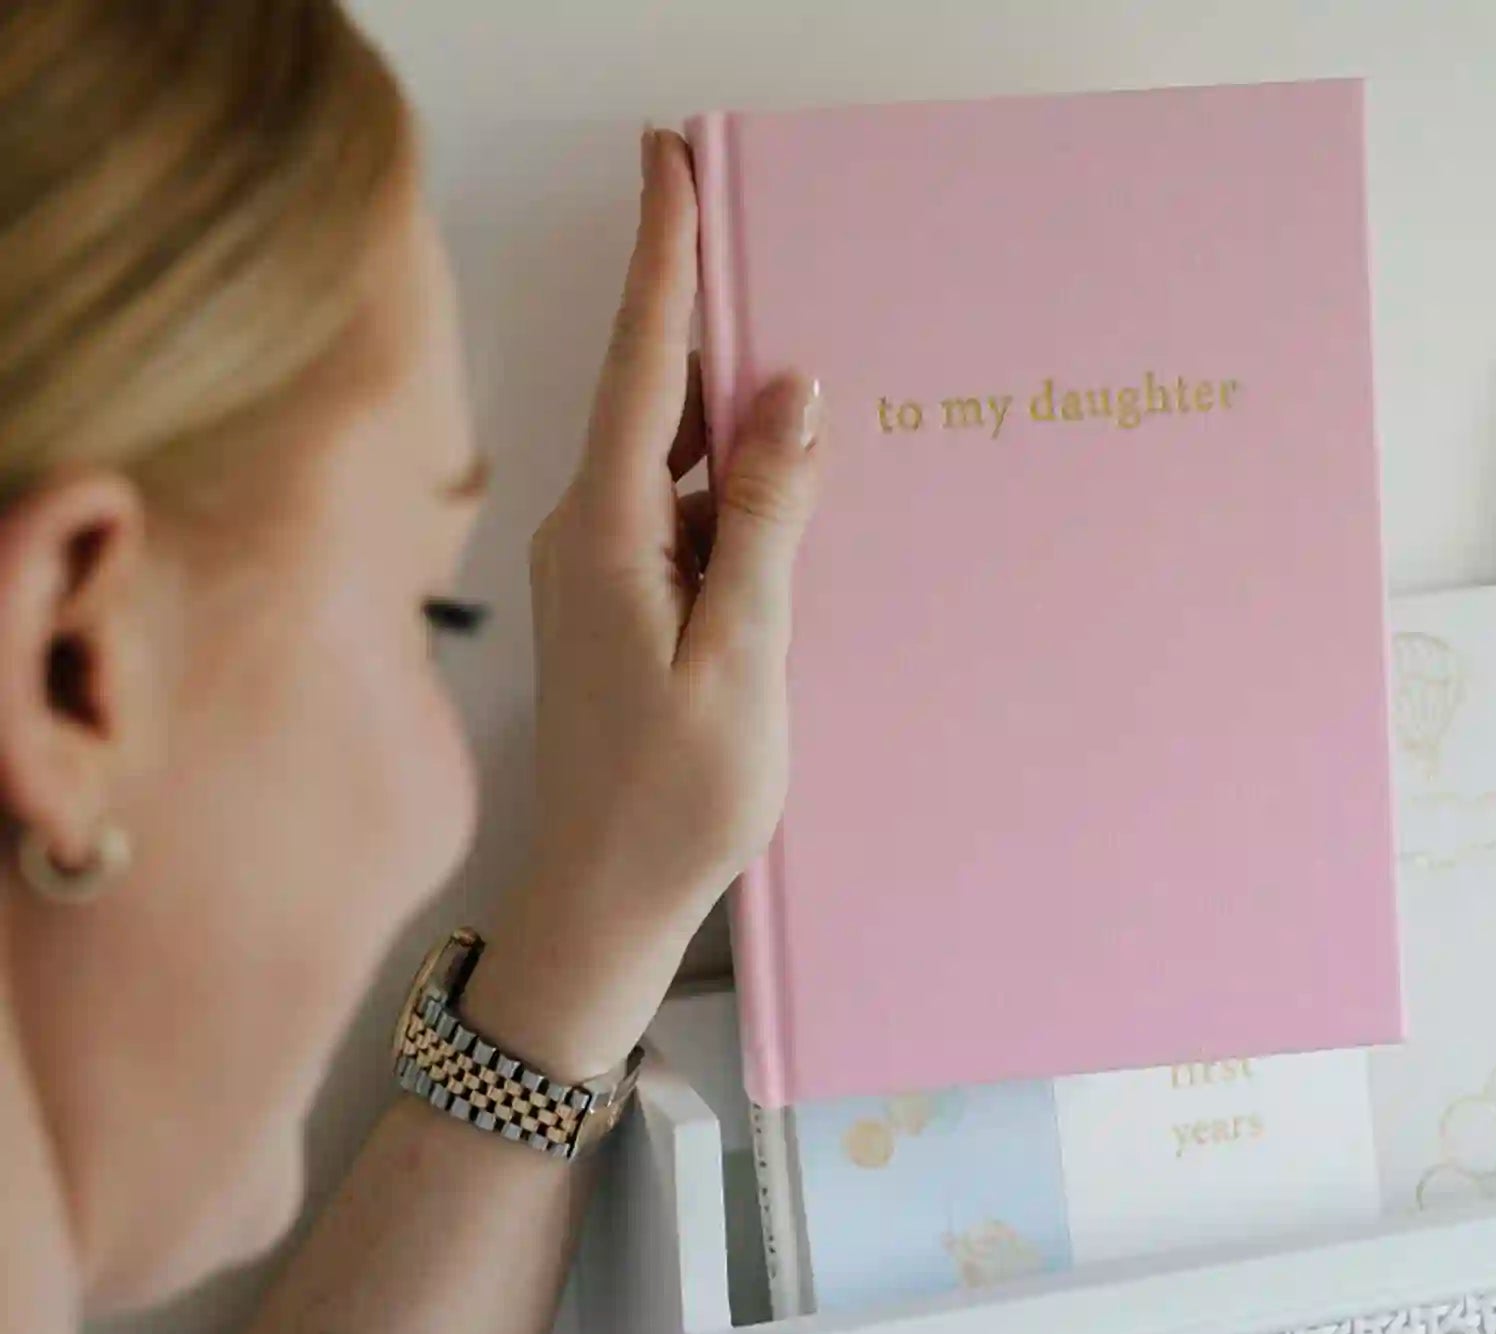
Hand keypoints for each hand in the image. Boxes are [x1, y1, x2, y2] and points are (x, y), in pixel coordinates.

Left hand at [465, 127, 824, 1077]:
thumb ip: (764, 524)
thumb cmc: (673, 800)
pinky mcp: (620, 606)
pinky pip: (680, 516)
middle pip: (653, 395)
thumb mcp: (741, 658)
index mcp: (607, 535)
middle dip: (705, 315)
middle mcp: (586, 534)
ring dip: (730, 418)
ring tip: (799, 383)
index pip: (642, 366)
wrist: (604, 898)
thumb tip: (790, 399)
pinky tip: (781, 496)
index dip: (664, 258)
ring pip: (672, 458)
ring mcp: (598, 570)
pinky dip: (729, 493)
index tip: (675, 163)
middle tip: (752, 231)